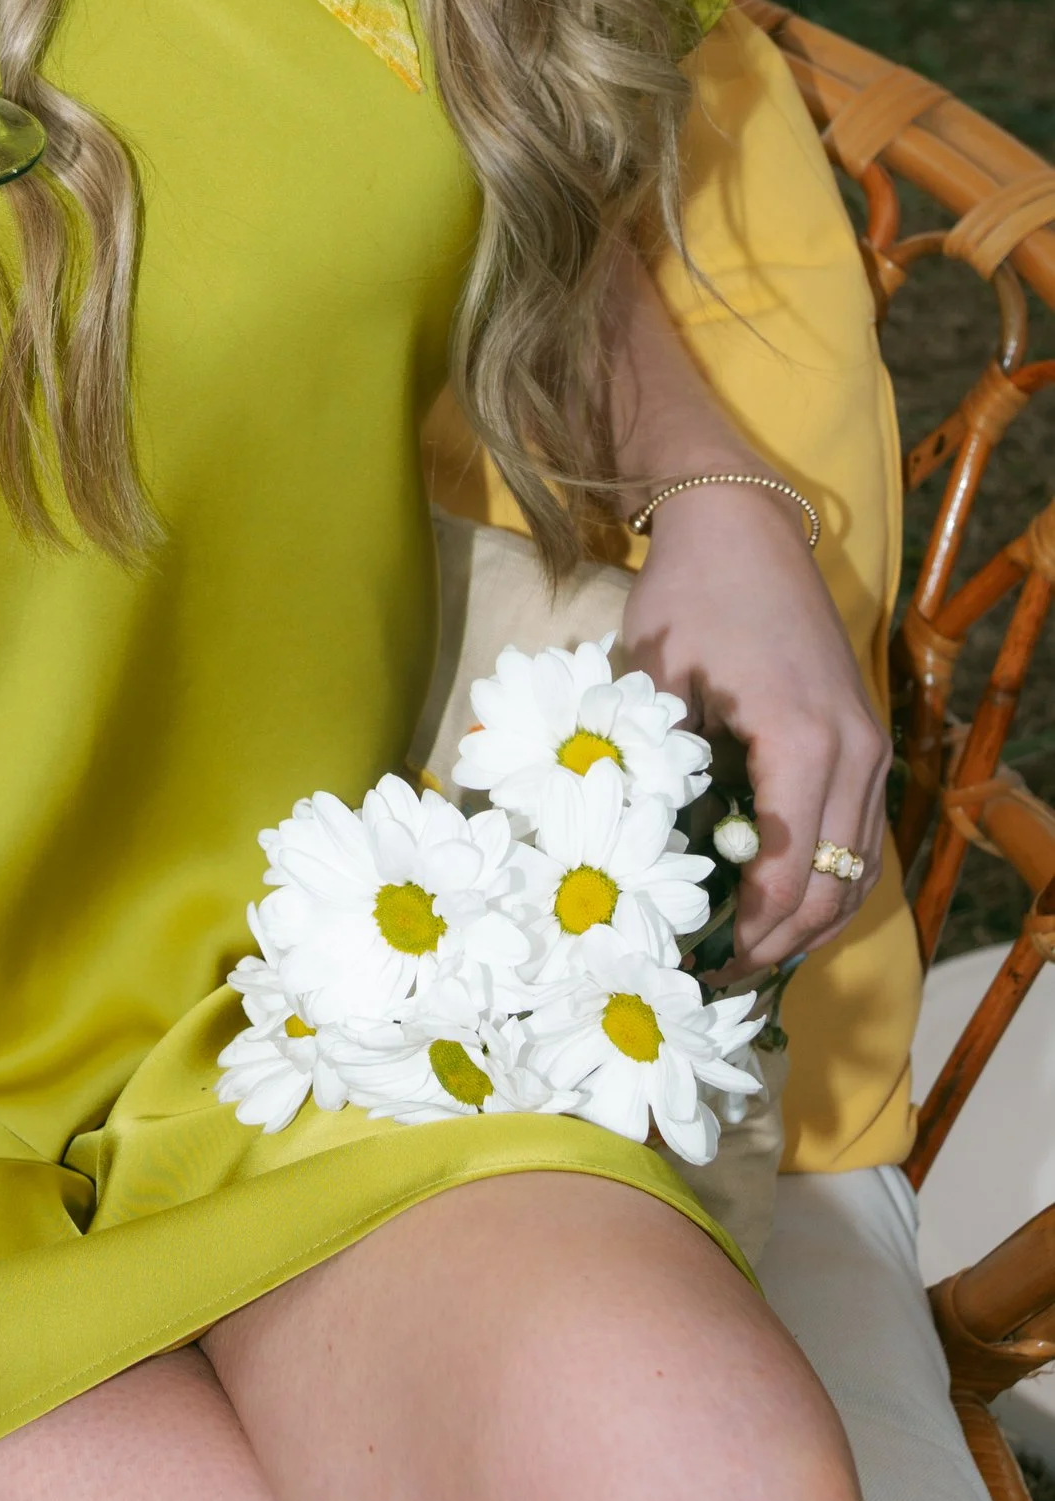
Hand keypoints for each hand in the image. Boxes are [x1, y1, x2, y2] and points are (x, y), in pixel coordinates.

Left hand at [614, 480, 889, 975]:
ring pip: (856, 869)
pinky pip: (856, 833)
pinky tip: (774, 900)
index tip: (693, 967)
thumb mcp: (654, 686)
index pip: (785, 874)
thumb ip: (655, 774)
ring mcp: (870, 746)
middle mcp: (856, 754)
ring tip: (744, 957)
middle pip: (833, 888)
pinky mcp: (864, 737)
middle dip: (778, 946)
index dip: (745, 934)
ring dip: (808, 921)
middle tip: (715, 979)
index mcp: (805, 744)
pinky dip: (823, 878)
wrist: (739, 521)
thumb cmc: (687, 595)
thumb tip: (630, 861)